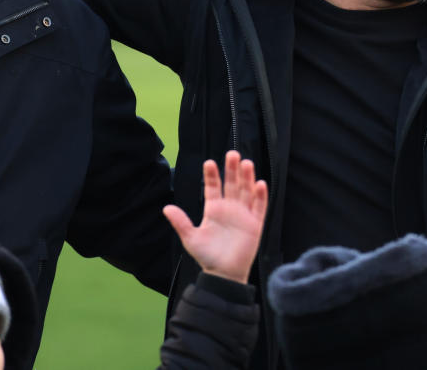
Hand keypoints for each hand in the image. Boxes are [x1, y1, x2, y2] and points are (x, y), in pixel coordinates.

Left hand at [163, 150, 267, 284]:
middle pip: (231, 184)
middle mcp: (229, 208)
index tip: (209, 163)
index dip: (211, 175)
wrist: (223, 274)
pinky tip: (259, 184)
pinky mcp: (255, 224)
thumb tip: (166, 208)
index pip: (212, 187)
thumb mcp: (191, 238)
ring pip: (246, 191)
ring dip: (247, 178)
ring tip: (246, 163)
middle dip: (232, 169)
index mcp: (213, 209)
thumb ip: (181, 222)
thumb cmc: (207, 256)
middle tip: (232, 154)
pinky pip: (259, 207)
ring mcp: (243, 215)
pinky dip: (260, 196)